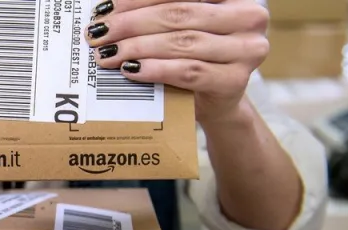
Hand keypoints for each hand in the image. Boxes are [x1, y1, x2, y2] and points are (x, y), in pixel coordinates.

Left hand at [86, 0, 269, 122]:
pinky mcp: (234, 81)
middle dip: (132, 23)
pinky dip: (155, 70)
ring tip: (107, 54)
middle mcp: (248, 17)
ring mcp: (246, 50)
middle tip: (99, 33)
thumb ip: (159, 13)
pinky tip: (130, 70)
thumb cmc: (194, 58)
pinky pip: (188, 71)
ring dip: (137, 47)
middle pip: (179, 13)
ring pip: (182, 42)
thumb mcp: (180, 28)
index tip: (105, 7)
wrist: (216, 102)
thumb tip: (109, 9)